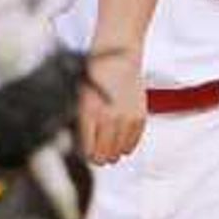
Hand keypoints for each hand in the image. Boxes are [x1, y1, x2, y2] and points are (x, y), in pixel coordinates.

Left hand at [79, 40, 145, 166]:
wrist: (118, 61)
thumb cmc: (94, 78)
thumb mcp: (78, 100)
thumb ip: (79, 123)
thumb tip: (79, 146)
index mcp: (89, 113)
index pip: (88, 148)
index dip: (85, 155)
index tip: (85, 155)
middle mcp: (109, 117)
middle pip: (104, 153)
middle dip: (99, 157)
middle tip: (97, 157)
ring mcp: (126, 118)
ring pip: (120, 150)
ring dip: (114, 153)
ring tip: (109, 153)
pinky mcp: (140, 116)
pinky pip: (134, 141)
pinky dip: (128, 146)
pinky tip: (122, 147)